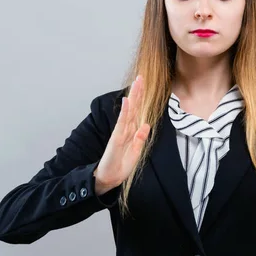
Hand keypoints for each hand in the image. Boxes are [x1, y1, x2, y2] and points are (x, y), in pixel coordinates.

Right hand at [94, 75, 150, 194]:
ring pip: (128, 111)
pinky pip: (122, 122)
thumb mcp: (136, 152)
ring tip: (136, 84)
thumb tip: (146, 124)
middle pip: (133, 107)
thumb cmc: (121, 165)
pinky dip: (125, 112)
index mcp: (131, 131)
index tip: (144, 85)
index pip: (137, 112)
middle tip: (141, 77)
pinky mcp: (116, 138)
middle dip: (137, 92)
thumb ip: (140, 138)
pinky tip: (127, 101)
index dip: (141, 99)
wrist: (109, 178)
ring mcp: (121, 132)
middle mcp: (126, 129)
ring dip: (133, 97)